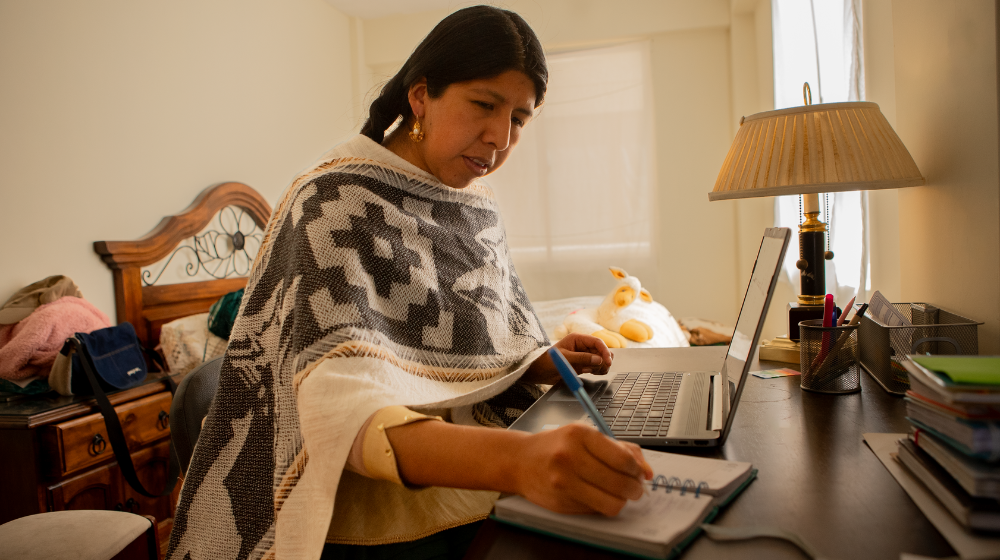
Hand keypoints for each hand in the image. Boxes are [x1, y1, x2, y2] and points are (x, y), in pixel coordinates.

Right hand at [512, 424, 652, 515]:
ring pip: (611, 503)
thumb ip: (621, 449)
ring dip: (621, 500)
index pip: (622, 458)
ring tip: (618, 493)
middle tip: (634, 487)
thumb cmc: (557, 446)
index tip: (638, 472)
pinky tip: (596, 494)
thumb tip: (648, 472)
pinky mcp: (560, 502)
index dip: (637, 470)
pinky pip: (596, 510)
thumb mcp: (587, 436)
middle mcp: (570, 457)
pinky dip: (602, 504)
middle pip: (620, 483)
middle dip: (634, 488)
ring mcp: (563, 482)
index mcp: (580, 435)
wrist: (520, 461)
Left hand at [524, 333, 612, 384]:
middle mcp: (583, 346)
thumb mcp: (565, 359)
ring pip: (601, 360)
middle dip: (602, 360)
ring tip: (587, 370)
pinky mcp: (584, 364)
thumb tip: (598, 360)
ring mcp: (584, 355)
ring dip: (600, 367)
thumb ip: (582, 358)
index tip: (607, 361)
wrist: (540, 372)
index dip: (604, 351)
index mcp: (578, 339)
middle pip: (602, 351)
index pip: (597, 342)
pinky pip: (597, 367)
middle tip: (596, 369)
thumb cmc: (548, 361)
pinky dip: (597, 371)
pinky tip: (588, 372)